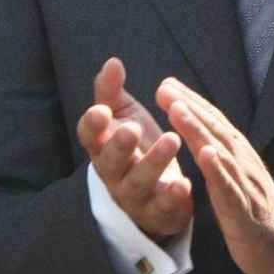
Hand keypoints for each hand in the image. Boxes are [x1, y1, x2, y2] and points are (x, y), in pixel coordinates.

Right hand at [77, 57, 192, 239]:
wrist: (154, 191)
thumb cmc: (135, 146)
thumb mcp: (123, 115)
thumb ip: (112, 91)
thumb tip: (113, 61)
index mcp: (103, 147)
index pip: (90, 136)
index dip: (93, 125)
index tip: (101, 110)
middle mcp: (114, 173)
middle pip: (111, 162)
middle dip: (120, 146)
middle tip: (133, 129)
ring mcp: (134, 195)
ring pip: (139, 182)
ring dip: (154, 162)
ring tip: (172, 139)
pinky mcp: (158, 211)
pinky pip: (163, 207)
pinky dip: (172, 196)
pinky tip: (184, 184)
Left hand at [158, 77, 273, 273]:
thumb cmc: (251, 206)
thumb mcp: (234, 174)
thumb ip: (219, 151)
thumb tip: (200, 129)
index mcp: (237, 152)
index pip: (214, 121)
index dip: (191, 101)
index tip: (167, 85)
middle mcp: (242, 160)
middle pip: (215, 128)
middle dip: (189, 106)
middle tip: (165, 88)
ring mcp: (244, 182)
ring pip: (220, 151)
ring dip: (199, 129)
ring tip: (178, 110)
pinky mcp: (244, 208)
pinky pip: (230, 186)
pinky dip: (218, 169)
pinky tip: (206, 154)